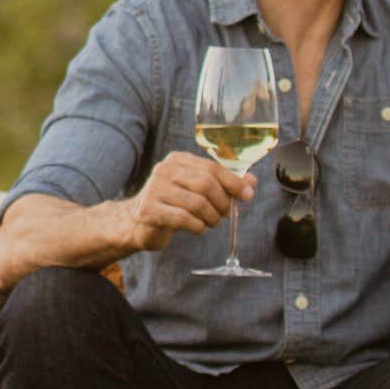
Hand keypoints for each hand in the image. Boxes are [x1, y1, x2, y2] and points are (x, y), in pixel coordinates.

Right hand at [107, 151, 249, 253]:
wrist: (139, 222)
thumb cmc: (175, 204)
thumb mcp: (199, 190)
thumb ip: (225, 184)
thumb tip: (251, 183)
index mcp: (179, 160)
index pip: (212, 167)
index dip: (234, 182)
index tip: (247, 196)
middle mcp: (164, 170)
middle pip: (205, 184)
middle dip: (222, 202)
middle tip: (225, 214)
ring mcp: (154, 189)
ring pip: (196, 203)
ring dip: (211, 217)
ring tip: (211, 222)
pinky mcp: (148, 210)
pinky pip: (183, 219)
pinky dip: (197, 226)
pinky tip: (197, 228)